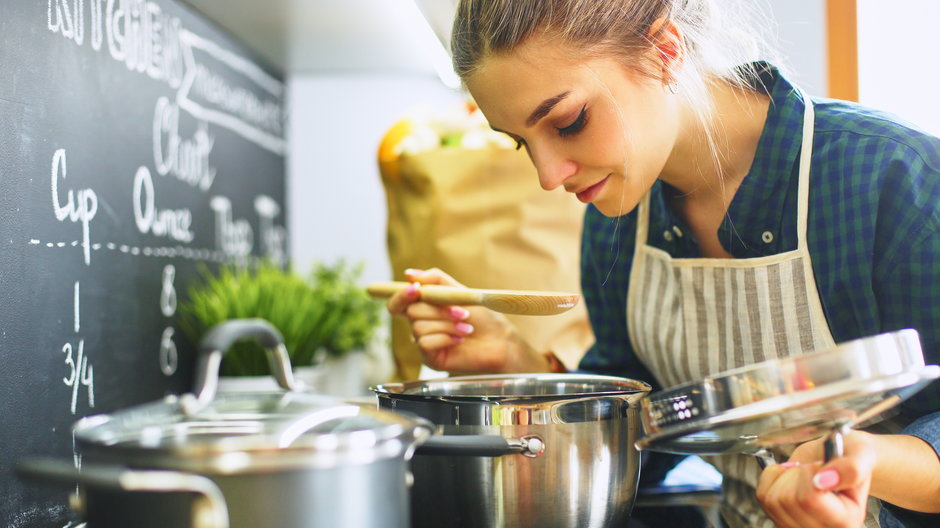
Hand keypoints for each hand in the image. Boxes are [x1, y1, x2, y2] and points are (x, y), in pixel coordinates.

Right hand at [385, 268, 547, 373]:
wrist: (499, 340)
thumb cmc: (482, 317)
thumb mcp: (459, 291)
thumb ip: (435, 280)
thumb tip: (409, 274)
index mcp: (423, 308)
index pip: (398, 302)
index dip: (402, 295)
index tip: (416, 289)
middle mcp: (419, 325)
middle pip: (411, 312)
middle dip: (439, 310)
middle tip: (463, 313)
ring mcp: (423, 342)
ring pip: (419, 328)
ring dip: (447, 325)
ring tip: (466, 328)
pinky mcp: (430, 358)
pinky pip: (424, 343)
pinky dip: (445, 338)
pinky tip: (459, 340)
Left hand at [756, 431, 875, 527]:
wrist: (837, 461)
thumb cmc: (850, 459)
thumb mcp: (861, 454)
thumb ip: (851, 468)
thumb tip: (824, 480)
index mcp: (846, 522)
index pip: (809, 499)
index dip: (809, 473)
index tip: (821, 466)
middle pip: (788, 499)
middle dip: (798, 473)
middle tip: (815, 470)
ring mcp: (798, 527)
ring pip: (772, 499)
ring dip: (785, 476)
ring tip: (804, 475)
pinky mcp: (780, 520)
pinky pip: (763, 496)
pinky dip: (772, 478)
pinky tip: (790, 478)